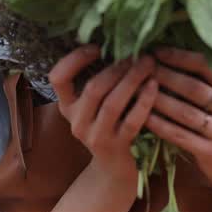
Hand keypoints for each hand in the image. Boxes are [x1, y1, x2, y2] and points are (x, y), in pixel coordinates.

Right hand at [48, 46, 158, 184]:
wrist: (113, 171)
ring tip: (149, 63)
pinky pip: (131, 121)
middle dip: (117, 67)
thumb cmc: (108, 126)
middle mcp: (76, 121)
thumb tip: (118, 41)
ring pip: (112, 103)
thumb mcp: (94, 106)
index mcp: (67, 106)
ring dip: (132, 80)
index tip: (97, 47)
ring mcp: (95, 136)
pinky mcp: (116, 148)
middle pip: (93, 88)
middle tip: (138, 53)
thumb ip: (99, 80)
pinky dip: (144, 101)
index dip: (74, 60)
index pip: (57, 78)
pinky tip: (155, 86)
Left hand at [145, 47, 211, 192]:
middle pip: (195, 88)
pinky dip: (159, 124)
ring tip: (137, 89)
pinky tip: (143, 116)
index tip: (156, 51)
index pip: (208, 67)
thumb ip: (210, 83)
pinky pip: (179, 134)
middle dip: (165, 76)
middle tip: (141, 67)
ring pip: (185, 112)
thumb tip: (171, 54)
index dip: (180, 57)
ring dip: (157, 99)